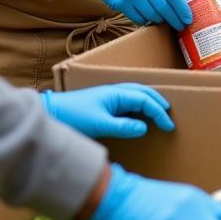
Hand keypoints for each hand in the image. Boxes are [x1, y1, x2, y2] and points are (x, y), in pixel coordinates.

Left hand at [41, 84, 174, 138]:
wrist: (51, 112)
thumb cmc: (74, 116)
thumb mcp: (100, 124)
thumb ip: (123, 127)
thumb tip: (144, 128)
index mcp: (117, 93)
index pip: (145, 100)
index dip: (159, 112)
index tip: (169, 126)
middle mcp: (115, 91)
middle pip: (144, 92)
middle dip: (158, 102)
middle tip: (169, 115)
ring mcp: (109, 96)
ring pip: (136, 94)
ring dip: (149, 101)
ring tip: (158, 112)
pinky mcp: (103, 103)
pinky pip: (128, 101)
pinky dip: (138, 106)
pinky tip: (138, 115)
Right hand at [73, 0, 194, 30]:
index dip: (182, 7)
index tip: (189, 17)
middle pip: (163, 6)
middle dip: (175, 18)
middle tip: (183, 25)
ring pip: (151, 14)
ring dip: (162, 20)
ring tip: (168, 20)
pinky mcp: (119, 3)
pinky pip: (138, 18)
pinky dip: (147, 20)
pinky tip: (152, 19)